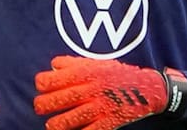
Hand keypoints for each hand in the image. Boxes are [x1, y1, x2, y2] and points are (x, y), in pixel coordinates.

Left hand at [34, 56, 186, 129]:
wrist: (146, 88)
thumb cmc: (116, 74)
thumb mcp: (95, 62)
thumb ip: (72, 64)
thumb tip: (52, 66)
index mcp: (86, 72)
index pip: (54, 78)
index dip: (42, 83)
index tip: (41, 87)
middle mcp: (92, 89)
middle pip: (59, 99)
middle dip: (43, 105)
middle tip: (39, 107)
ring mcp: (101, 106)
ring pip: (71, 118)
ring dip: (56, 124)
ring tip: (51, 125)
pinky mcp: (110, 122)